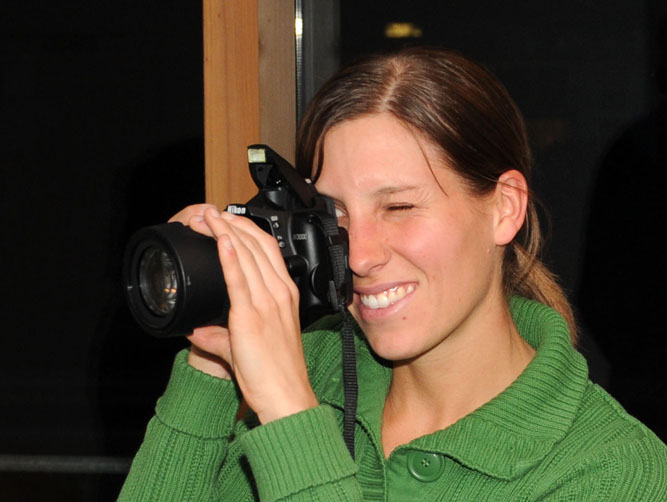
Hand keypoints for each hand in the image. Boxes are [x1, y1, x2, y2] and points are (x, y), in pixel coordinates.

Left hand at [175, 205, 317, 421]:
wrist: (285, 396)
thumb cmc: (275, 373)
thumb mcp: (247, 345)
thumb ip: (220, 335)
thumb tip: (196, 330)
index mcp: (284, 294)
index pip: (267, 249)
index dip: (245, 229)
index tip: (225, 220)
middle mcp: (279, 293)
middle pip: (256, 244)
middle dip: (230, 223)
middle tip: (209, 211)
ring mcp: (268, 302)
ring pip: (247, 254)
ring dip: (224, 231)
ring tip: (205, 217)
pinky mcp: (252, 316)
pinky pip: (240, 279)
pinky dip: (230, 255)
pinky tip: (220, 239)